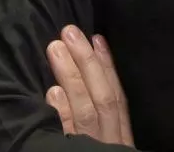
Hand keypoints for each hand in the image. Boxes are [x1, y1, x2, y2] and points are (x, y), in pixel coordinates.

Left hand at [44, 25, 132, 146]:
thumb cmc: (96, 145)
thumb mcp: (107, 136)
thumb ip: (99, 110)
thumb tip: (90, 68)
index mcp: (120, 134)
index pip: (116, 96)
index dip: (108, 66)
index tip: (97, 38)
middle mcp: (108, 139)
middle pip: (102, 98)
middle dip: (87, 63)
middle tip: (69, 33)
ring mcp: (90, 147)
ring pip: (85, 111)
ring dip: (71, 78)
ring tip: (56, 49)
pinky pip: (67, 134)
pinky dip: (63, 113)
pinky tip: (53, 92)